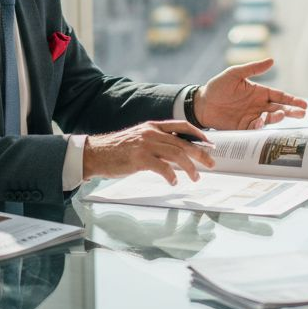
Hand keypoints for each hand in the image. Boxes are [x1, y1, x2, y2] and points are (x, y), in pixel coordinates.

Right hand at [82, 120, 214, 184]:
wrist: (96, 153)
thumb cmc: (118, 149)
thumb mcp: (140, 138)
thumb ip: (157, 141)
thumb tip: (176, 151)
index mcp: (153, 126)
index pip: (182, 126)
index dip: (198, 134)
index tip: (210, 143)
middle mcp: (151, 133)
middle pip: (183, 143)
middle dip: (200, 153)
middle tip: (211, 163)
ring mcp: (145, 145)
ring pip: (176, 155)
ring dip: (189, 168)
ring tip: (195, 177)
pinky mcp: (139, 159)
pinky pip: (162, 168)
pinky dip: (171, 176)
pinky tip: (174, 182)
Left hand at [194, 59, 307, 129]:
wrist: (201, 103)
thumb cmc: (218, 86)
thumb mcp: (235, 74)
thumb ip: (253, 68)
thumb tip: (272, 60)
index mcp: (259, 92)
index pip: (279, 96)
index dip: (292, 100)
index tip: (304, 105)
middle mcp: (258, 105)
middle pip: (279, 109)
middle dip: (291, 111)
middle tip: (302, 114)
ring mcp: (251, 117)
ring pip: (269, 119)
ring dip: (277, 117)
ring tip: (282, 114)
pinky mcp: (243, 127)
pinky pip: (255, 128)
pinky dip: (260, 126)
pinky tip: (261, 121)